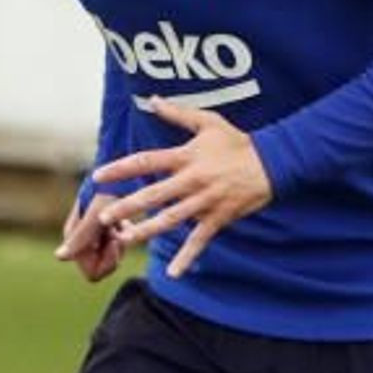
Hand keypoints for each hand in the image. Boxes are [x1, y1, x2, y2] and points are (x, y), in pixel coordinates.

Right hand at [53, 188, 124, 282]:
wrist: (121, 168)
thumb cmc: (109, 187)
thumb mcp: (98, 211)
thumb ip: (80, 235)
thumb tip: (58, 256)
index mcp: (73, 238)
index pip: (93, 273)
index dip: (107, 262)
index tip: (115, 240)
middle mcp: (79, 240)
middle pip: (101, 268)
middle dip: (114, 253)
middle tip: (119, 230)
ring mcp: (92, 235)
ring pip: (109, 257)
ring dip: (119, 242)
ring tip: (120, 222)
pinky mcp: (103, 228)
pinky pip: (116, 245)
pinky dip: (123, 235)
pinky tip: (124, 220)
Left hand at [89, 95, 272, 278]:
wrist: (273, 163)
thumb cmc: (237, 142)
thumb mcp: (208, 122)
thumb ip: (178, 113)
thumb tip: (152, 99)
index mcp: (186, 157)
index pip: (147, 161)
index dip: (121, 168)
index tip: (98, 175)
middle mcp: (192, 180)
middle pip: (154, 195)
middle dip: (128, 206)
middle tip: (104, 216)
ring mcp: (205, 202)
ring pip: (171, 219)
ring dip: (147, 230)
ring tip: (125, 239)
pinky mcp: (218, 218)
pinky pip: (200, 240)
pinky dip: (187, 257)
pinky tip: (173, 273)